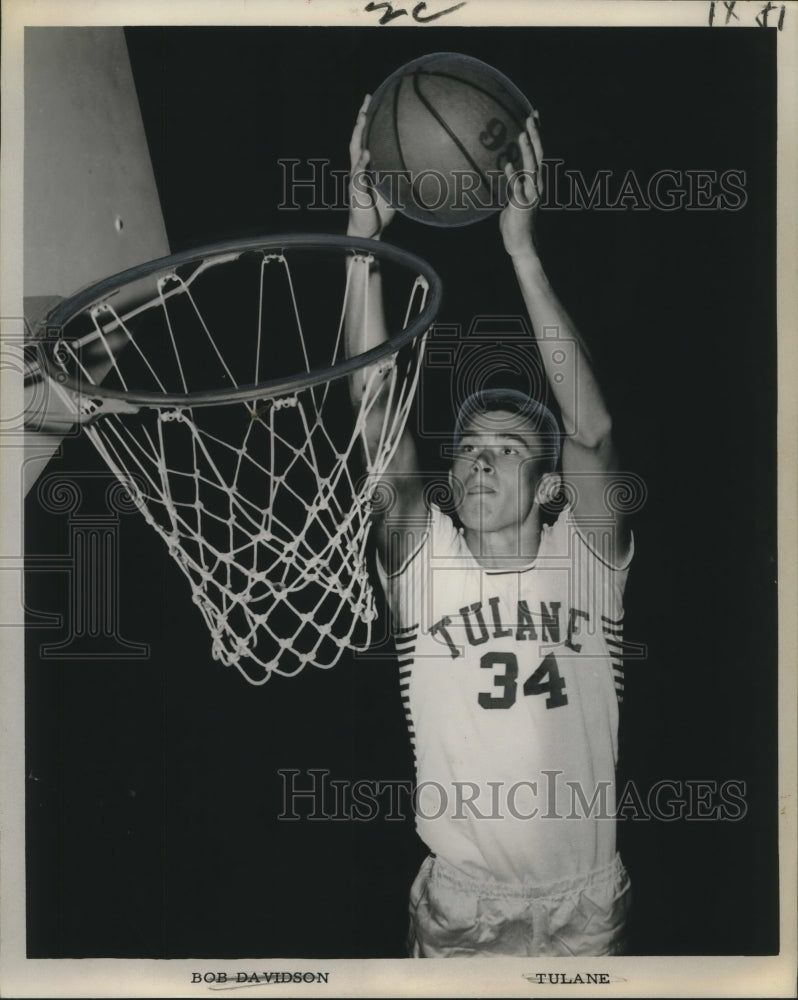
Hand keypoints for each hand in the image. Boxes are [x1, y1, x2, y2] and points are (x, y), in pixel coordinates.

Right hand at [347, 95, 395, 239]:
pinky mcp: (355, 191)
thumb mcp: (394, 191)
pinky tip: (366, 153)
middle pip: (357, 138)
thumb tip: (421, 168)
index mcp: (366, 168)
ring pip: (354, 151)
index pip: (366, 139)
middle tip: (366, 98)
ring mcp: (355, 179)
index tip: (373, 102)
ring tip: (362, 118)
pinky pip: (358, 174)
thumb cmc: (379, 213)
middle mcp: (358, 169)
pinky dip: (362, 163)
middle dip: (361, 118)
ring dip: (358, 134)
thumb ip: (401, 178)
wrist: (368, 233)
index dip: (368, 122)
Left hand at [499, 112, 543, 258]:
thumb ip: (511, 183)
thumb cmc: (514, 220)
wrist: (521, 243)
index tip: (535, 115)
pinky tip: (508, 165)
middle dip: (536, 136)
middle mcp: (537, 185)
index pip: (539, 152)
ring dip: (527, 151)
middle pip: (539, 155)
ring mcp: (531, 194)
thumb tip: (500, 169)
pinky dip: (513, 177)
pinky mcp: (522, 205)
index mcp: (536, 181)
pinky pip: (517, 189)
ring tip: (523, 134)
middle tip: (531, 117)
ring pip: (532, 168)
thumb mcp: (514, 196)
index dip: (538, 134)